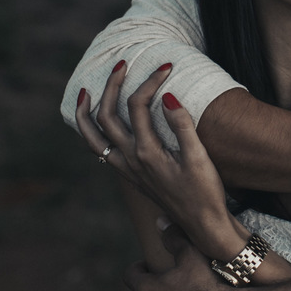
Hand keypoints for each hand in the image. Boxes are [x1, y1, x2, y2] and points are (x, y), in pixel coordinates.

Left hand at [74, 61, 235, 255]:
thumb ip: (182, 125)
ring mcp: (127, 169)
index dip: (151, 81)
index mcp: (147, 152)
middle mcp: (130, 160)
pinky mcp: (131, 175)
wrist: (202, 225)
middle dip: (111, 86)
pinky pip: (99, 151)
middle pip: (106, 115)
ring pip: (92, 138)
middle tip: (122, 65)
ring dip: (86, 113)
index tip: (167, 66)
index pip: (139, 105)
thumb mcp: (199, 157)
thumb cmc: (204, 192)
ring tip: (86, 92)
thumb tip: (167, 96)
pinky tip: (99, 124)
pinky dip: (92, 133)